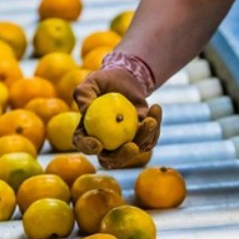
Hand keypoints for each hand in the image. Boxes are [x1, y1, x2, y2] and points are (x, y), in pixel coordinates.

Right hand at [72, 53, 161, 168]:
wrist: (125, 79)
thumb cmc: (103, 81)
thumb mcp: (91, 82)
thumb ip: (84, 95)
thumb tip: (85, 110)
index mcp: (86, 132)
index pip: (83, 144)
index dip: (88, 148)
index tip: (97, 144)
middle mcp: (104, 142)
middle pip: (110, 159)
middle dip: (122, 157)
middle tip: (132, 147)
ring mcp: (123, 142)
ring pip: (134, 150)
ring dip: (145, 137)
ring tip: (150, 120)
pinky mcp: (140, 136)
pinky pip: (150, 139)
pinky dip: (155, 127)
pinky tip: (155, 109)